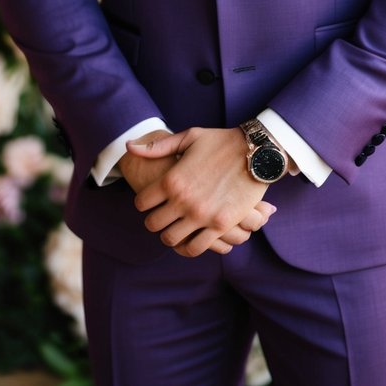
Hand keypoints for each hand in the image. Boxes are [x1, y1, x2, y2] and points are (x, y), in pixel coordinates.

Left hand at [126, 126, 278, 257]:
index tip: (149, 202)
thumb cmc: (221, 141)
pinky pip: (195, 248)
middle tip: (162, 217)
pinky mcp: (219, 226)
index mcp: (172, 179)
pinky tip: (191, 239)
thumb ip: (158, 146)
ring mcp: (201, 215)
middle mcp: (183, 201)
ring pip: (171, 240)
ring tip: (175, 229)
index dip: (143, 203)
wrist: (256, 151)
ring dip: (170, 236)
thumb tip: (129, 146)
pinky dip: (189, 247)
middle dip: (155, 221)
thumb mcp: (189, 137)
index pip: (142, 203)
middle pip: (153, 224)